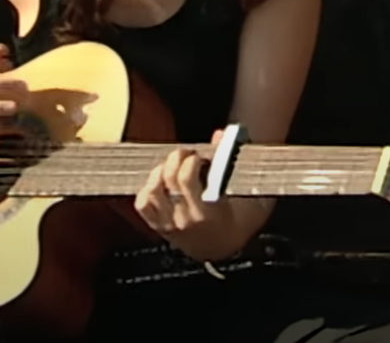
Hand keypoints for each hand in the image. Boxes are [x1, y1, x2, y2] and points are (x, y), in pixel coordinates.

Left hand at [133, 130, 240, 261]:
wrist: (223, 253)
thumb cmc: (239, 223)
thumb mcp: (246, 196)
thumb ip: (232, 164)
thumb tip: (219, 135)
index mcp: (207, 212)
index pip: (187, 177)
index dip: (192, 159)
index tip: (202, 156)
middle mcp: (185, 218)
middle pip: (169, 177)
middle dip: (178, 158)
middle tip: (187, 154)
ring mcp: (169, 223)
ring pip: (152, 188)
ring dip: (161, 170)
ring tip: (173, 166)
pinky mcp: (158, 226)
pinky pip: (143, 204)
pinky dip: (147, 188)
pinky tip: (160, 183)